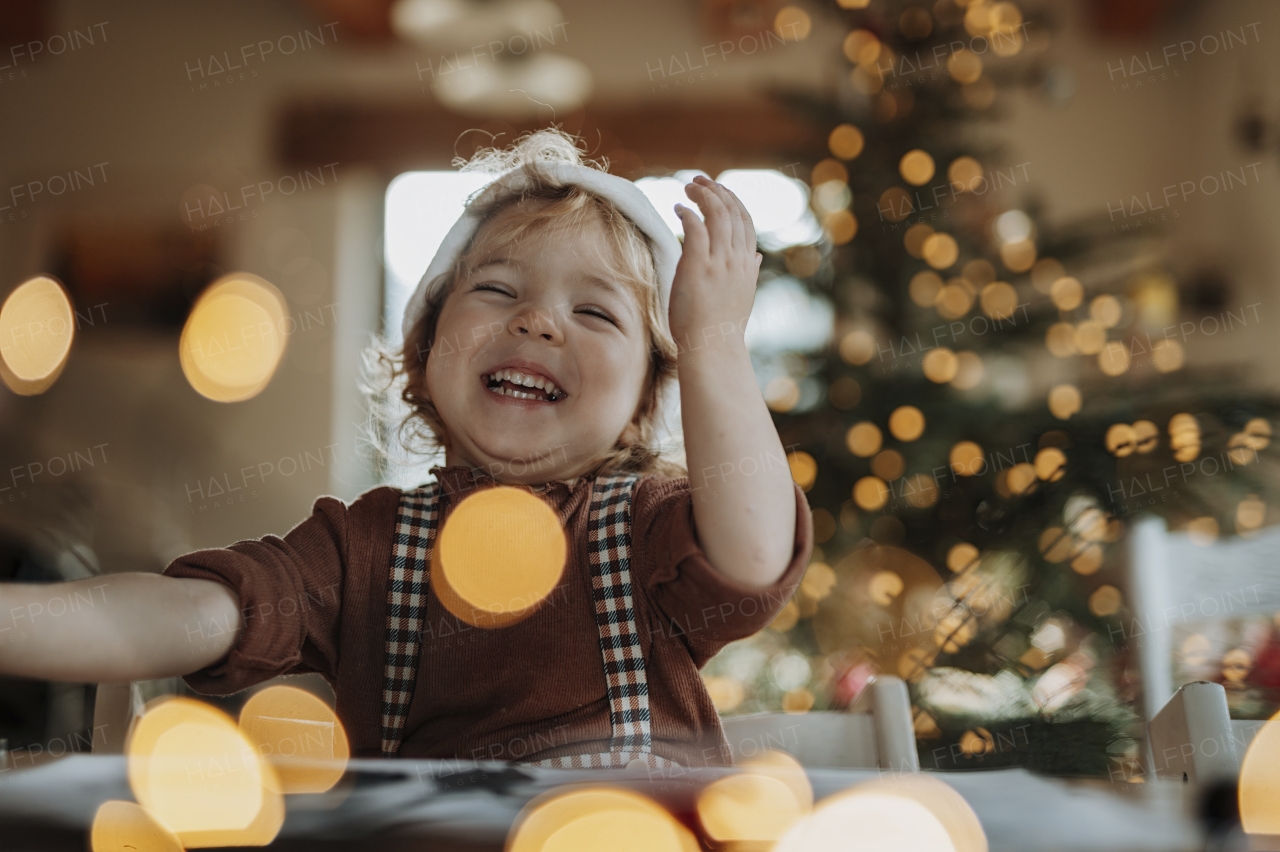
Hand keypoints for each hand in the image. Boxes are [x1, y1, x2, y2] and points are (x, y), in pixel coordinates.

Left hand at [669, 175, 761, 351]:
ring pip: (716, 214)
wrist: (713, 348)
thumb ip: (749, 272)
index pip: (746, 222)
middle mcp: (737, 260)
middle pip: (733, 212)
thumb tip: (756, 258)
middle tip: (699, 180)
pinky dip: (688, 213)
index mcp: (748, 265)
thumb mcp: (742, 296)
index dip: (733, 201)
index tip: (718, 191)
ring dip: (702, 195)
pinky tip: (678, 208)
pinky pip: (696, 227)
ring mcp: (719, 262)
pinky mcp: (699, 266)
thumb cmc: (722, 328)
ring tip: (688, 186)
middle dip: (717, 190)